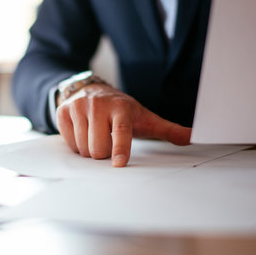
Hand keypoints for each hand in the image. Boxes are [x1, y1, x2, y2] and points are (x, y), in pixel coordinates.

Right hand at [56, 83, 191, 166]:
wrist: (92, 90)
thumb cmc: (122, 110)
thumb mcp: (145, 118)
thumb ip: (168, 130)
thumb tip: (193, 138)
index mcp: (121, 108)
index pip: (121, 132)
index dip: (120, 149)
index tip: (119, 164)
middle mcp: (98, 105)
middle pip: (98, 149)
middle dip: (103, 153)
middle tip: (107, 142)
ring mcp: (78, 107)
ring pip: (82, 148)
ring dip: (89, 150)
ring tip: (96, 136)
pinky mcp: (63, 111)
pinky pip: (69, 143)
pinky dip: (76, 144)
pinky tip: (83, 132)